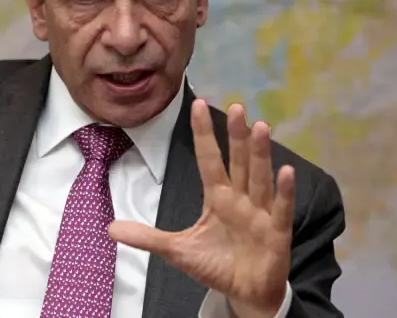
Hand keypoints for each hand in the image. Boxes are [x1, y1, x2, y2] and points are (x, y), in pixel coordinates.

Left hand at [108, 99, 294, 317]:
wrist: (244, 293)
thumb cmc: (216, 265)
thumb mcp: (177, 250)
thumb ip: (147, 237)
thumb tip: (110, 228)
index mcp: (217, 197)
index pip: (209, 159)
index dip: (203, 134)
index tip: (198, 104)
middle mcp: (240, 198)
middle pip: (238, 162)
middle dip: (236, 136)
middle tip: (237, 107)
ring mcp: (260, 213)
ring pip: (259, 178)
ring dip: (260, 154)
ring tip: (260, 127)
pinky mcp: (277, 232)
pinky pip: (281, 209)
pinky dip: (284, 192)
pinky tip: (286, 171)